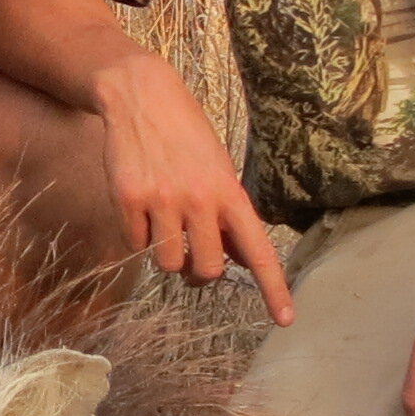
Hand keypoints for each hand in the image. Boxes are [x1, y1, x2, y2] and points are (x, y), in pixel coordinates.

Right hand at [93, 54, 292, 322]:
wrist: (140, 96)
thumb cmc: (185, 136)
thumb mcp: (218, 168)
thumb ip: (227, 214)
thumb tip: (239, 260)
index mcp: (229, 192)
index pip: (257, 250)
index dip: (273, 287)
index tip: (285, 319)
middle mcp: (199, 200)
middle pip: (207, 270)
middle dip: (201, 273)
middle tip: (194, 258)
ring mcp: (162, 201)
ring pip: (169, 265)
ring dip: (168, 256)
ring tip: (165, 226)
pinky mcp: (129, 200)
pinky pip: (135, 247)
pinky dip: (138, 238)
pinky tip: (141, 208)